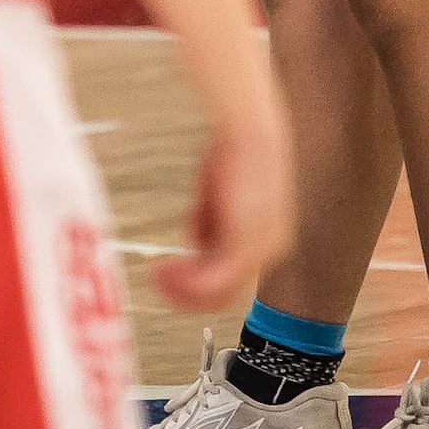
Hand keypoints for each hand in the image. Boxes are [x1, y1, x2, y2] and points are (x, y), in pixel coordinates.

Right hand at [157, 92, 295, 312]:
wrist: (249, 135)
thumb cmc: (235, 153)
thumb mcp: (219, 195)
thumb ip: (212, 223)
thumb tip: (196, 245)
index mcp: (269, 238)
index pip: (235, 275)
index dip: (199, 278)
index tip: (173, 268)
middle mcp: (271, 251)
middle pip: (226, 292)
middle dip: (188, 291)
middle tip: (159, 281)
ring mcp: (260, 253)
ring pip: (216, 293)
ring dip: (182, 289)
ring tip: (157, 276)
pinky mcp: (245, 248)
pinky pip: (210, 283)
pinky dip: (183, 283)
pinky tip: (162, 270)